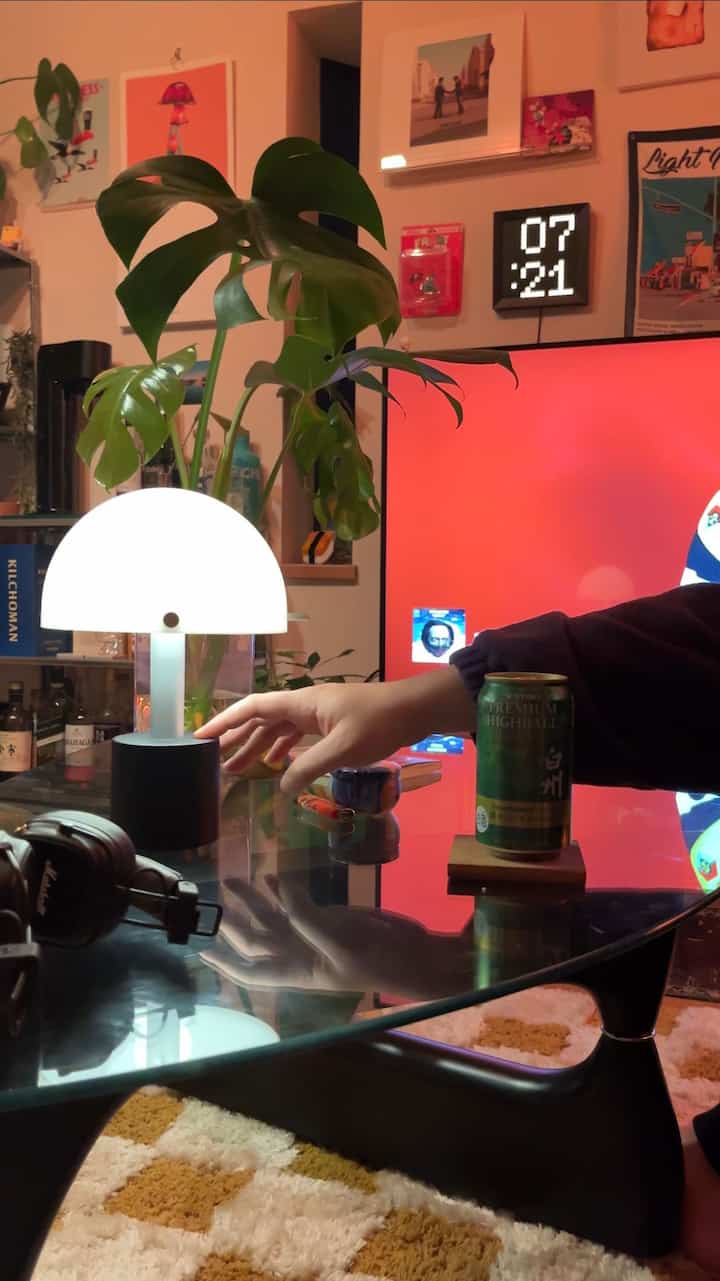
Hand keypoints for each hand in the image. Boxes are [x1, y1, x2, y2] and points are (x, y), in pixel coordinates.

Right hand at [196, 668, 474, 794]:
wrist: (412, 711)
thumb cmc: (378, 723)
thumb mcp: (341, 749)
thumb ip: (308, 768)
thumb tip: (281, 786)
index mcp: (301, 703)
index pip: (252, 708)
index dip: (224, 722)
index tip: (201, 737)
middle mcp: (304, 705)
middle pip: (260, 720)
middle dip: (236, 739)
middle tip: (214, 762)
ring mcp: (317, 714)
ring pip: (278, 729)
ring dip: (257, 747)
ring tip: (239, 770)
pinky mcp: (330, 724)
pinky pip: (296, 736)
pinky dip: (282, 750)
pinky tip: (277, 767)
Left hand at [200, 872, 472, 997]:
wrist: (414, 954)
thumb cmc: (377, 960)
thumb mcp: (339, 941)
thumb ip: (305, 915)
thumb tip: (278, 885)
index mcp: (295, 970)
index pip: (249, 971)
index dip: (223, 961)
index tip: (198, 947)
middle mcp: (296, 953)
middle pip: (254, 938)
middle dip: (231, 920)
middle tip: (211, 896)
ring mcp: (311, 934)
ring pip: (272, 917)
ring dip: (252, 900)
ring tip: (233, 878)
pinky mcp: (327, 916)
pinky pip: (296, 902)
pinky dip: (281, 889)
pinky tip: (270, 874)